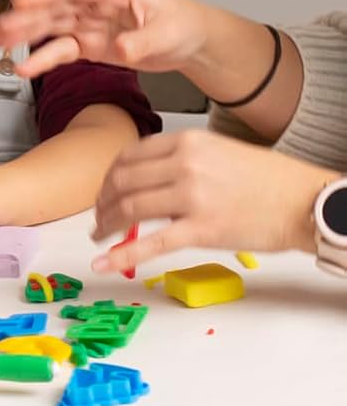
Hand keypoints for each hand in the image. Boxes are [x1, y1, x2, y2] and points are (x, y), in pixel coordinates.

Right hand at [0, 0, 209, 78]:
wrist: (190, 43)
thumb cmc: (181, 25)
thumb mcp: (168, 32)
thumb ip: (142, 41)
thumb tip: (121, 48)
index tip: (22, 0)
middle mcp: (96, 4)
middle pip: (56, 6)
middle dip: (28, 16)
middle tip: (2, 26)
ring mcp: (89, 24)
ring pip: (51, 27)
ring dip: (26, 34)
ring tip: (1, 43)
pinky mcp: (88, 45)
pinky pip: (61, 51)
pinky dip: (43, 59)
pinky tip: (26, 67)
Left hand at [92, 130, 331, 273]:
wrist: (305, 201)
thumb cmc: (269, 180)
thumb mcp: (219, 152)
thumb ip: (181, 160)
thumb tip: (146, 179)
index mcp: (188, 142)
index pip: (128, 156)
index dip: (109, 177)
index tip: (104, 192)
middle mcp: (185, 164)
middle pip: (123, 182)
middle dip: (104, 202)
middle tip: (100, 217)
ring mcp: (192, 196)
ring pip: (130, 209)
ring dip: (107, 224)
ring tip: (101, 236)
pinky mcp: (201, 229)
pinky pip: (151, 243)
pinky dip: (121, 254)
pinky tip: (103, 263)